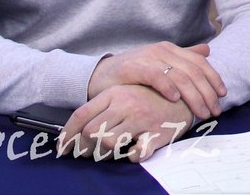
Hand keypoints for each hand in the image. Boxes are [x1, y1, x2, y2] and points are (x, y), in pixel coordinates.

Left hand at [59, 85, 192, 162]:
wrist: (186, 93)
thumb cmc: (150, 95)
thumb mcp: (125, 93)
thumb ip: (102, 107)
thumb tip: (74, 130)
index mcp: (115, 93)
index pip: (81, 115)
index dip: (67, 135)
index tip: (62, 149)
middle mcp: (126, 104)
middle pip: (90, 132)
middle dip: (84, 149)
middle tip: (86, 155)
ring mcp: (142, 118)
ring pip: (108, 143)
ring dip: (104, 154)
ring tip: (109, 154)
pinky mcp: (157, 132)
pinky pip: (136, 153)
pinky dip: (132, 156)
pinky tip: (134, 152)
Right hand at [87, 42, 224, 119]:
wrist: (99, 76)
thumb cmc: (133, 73)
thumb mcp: (160, 64)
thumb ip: (183, 58)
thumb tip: (207, 51)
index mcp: (171, 50)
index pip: (200, 63)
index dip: (214, 78)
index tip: (222, 96)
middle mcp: (163, 51)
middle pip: (193, 71)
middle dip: (207, 92)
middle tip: (214, 111)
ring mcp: (148, 58)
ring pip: (179, 75)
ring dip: (193, 95)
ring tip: (200, 111)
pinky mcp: (133, 67)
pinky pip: (155, 76)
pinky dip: (168, 87)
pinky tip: (176, 99)